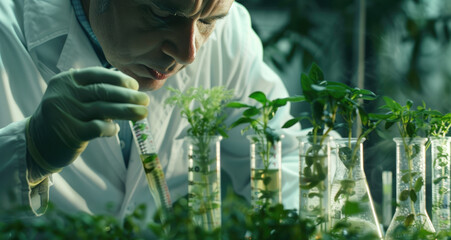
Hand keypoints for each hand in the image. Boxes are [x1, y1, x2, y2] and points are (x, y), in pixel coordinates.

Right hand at [26, 67, 149, 171]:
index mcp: (66, 81)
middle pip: (103, 92)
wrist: (37, 142)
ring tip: (143, 113)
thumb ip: (92, 88)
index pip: (96, 74)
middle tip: (145, 100)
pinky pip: (98, 128)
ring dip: (127, 111)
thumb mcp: (71, 96)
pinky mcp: (70, 133)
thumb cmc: (64, 116)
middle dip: (128, 95)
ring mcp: (66, 113)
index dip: (118, 79)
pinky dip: (110, 128)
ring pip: (103, 109)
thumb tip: (127, 85)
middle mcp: (64, 94)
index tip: (134, 85)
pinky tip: (116, 130)